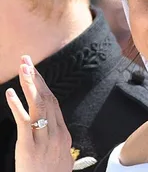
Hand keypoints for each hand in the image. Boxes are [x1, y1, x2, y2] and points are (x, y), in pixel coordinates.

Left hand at [6, 55, 73, 171]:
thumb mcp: (63, 160)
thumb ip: (61, 146)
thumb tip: (61, 138)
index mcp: (63, 134)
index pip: (54, 104)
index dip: (43, 86)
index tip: (35, 73)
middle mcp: (56, 133)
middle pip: (47, 99)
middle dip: (36, 78)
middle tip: (27, 60)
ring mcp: (44, 139)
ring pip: (39, 105)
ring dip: (30, 84)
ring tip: (23, 67)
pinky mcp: (29, 147)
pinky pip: (24, 122)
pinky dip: (17, 106)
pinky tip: (10, 94)